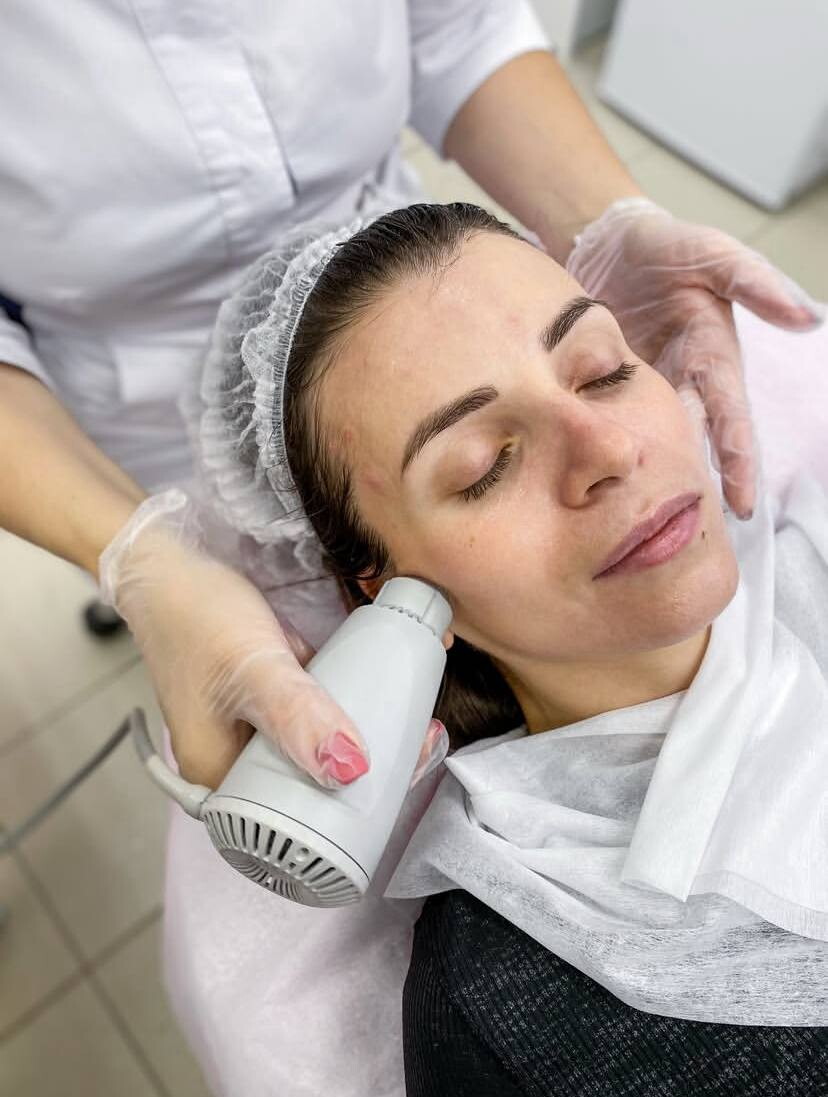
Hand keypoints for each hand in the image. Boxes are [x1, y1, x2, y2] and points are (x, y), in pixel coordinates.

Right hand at [98, 489, 448, 790]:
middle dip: (374, 769)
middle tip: (420, 738)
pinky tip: (380, 691)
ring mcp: (252, 733)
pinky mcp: (265, 702)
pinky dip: (346, 706)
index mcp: (222, 780)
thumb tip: (351, 769)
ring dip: (366, 735)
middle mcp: (237, 765)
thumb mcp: (252, 666)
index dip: (360, 804)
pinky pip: (313, 717)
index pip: (301, 818)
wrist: (167, 565)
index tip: (407, 769)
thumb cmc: (194, 613)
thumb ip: (297, 715)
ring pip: (318, 750)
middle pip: (317, 785)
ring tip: (412, 718)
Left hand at [565, 199, 824, 519]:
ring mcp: (641, 388)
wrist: (605, 240)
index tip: (741, 503)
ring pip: (650, 442)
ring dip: (650, 478)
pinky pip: (606, 424)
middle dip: (695, 487)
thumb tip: (808, 316)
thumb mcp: (715, 254)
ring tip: (645, 523)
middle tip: (692, 532)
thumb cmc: (668, 247)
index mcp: (712, 358)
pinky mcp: (601, 387)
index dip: (737, 461)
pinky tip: (595, 486)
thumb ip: (756, 283)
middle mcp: (680, 382)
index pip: (729, 418)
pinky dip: (606, 451)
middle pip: (691, 444)